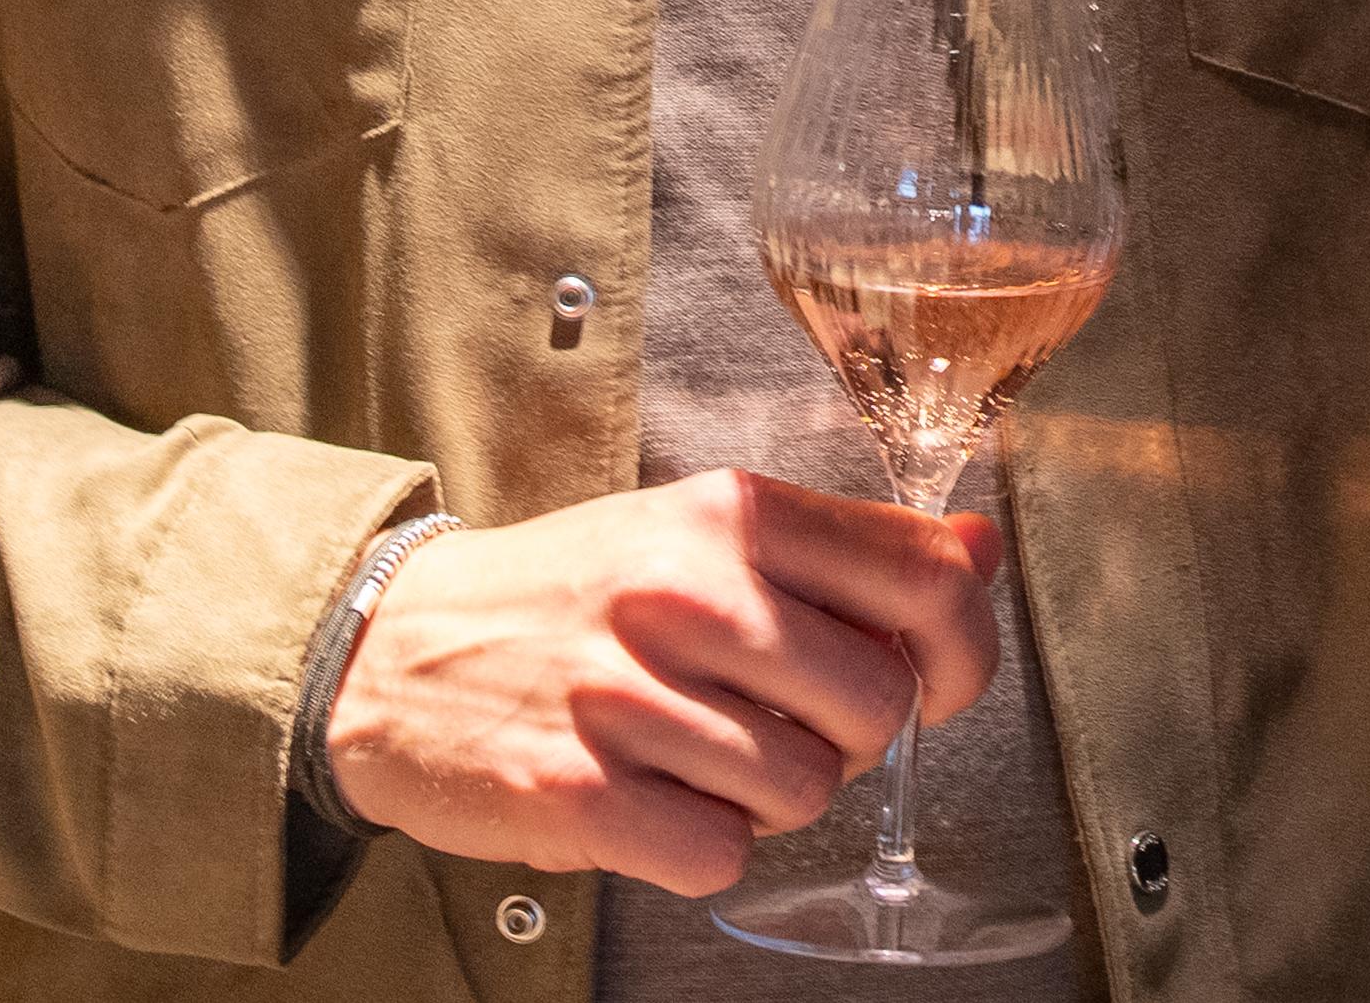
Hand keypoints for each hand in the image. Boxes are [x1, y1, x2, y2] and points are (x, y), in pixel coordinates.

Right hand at [325, 471, 1001, 893]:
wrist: (389, 648)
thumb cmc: (569, 594)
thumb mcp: (702, 532)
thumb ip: (846, 550)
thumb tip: (980, 551)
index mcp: (732, 515)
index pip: (927, 580)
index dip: (963, 652)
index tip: (938, 683)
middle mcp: (687, 594)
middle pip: (879, 705)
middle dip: (849, 737)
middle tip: (777, 722)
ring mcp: (629, 696)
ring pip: (807, 791)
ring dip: (770, 796)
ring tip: (697, 756)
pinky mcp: (579, 794)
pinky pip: (721, 854)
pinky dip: (702, 846)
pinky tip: (653, 798)